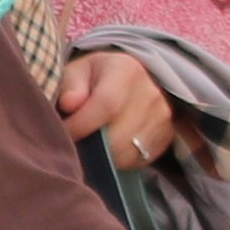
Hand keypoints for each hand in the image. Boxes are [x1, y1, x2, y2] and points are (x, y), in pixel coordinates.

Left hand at [57, 52, 171, 163]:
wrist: (129, 82)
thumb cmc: (94, 78)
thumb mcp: (76, 72)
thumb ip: (70, 86)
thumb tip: (70, 104)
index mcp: (127, 70)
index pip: (106, 105)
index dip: (80, 124)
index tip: (62, 132)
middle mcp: (151, 93)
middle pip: (118, 135)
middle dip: (89, 143)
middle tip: (73, 140)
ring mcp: (162, 116)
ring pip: (127, 151)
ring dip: (102, 154)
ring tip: (90, 142)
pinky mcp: (166, 136)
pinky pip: (138, 159)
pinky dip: (118, 159)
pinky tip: (108, 146)